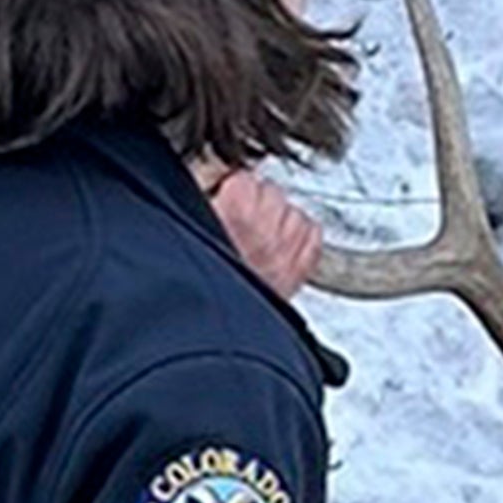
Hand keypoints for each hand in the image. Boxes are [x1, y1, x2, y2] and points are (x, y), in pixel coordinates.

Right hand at [201, 161, 322, 303]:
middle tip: (240, 218)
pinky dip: (302, 235)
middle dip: (256, 201)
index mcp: (235, 214)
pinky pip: (312, 236)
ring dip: (280, 218)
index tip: (225, 196)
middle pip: (271, 191)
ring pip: (294, 212)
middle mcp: (265, 230)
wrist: (206, 324)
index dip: (231, 188)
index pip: (243, 178)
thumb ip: (200, 200)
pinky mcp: (297, 271)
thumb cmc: (199, 283)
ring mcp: (285, 251)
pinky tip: (284, 243)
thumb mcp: (190, 230)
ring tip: (260, 232)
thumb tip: (208, 179)